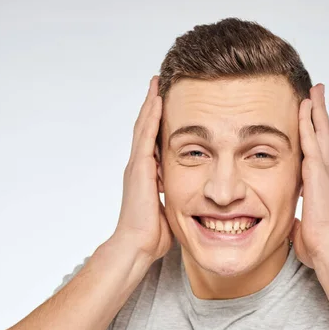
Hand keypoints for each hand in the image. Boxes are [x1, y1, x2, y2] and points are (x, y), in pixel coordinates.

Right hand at [111, 76, 172, 262]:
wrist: (137, 244)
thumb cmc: (153, 233)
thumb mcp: (170, 207)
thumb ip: (175, 196)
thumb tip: (191, 196)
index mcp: (146, 174)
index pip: (152, 140)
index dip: (158, 121)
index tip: (165, 104)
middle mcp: (139, 166)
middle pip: (145, 128)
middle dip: (152, 106)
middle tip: (158, 85)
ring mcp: (137, 165)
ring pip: (144, 127)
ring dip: (150, 104)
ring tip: (156, 84)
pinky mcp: (139, 168)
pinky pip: (146, 136)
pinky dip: (151, 117)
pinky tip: (157, 101)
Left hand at [290, 84, 328, 267]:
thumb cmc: (318, 243)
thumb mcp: (301, 227)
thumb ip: (296, 221)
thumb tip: (290, 226)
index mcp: (319, 184)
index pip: (316, 152)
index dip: (314, 134)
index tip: (311, 119)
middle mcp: (323, 173)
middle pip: (322, 135)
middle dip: (319, 114)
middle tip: (317, 93)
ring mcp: (322, 171)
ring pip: (320, 132)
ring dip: (316, 111)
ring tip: (314, 91)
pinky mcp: (317, 172)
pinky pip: (311, 141)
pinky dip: (308, 122)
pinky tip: (304, 107)